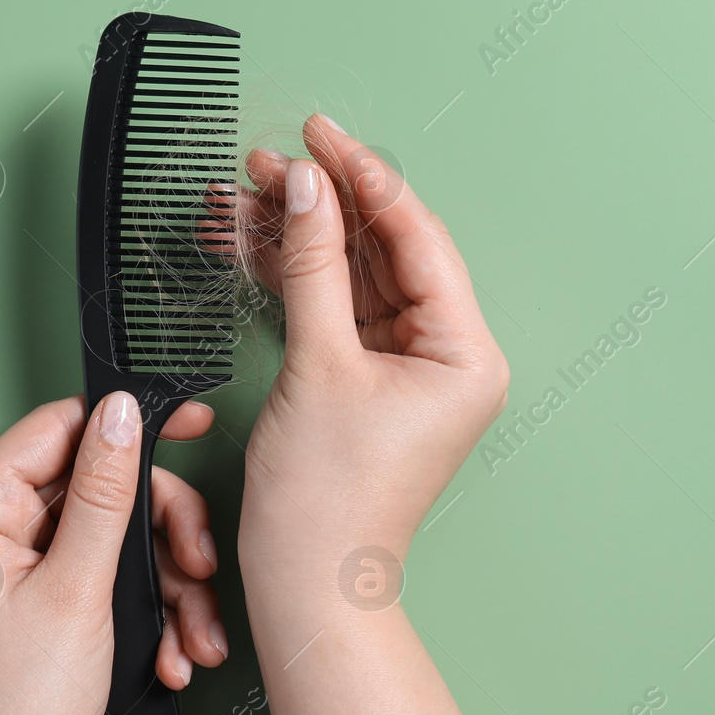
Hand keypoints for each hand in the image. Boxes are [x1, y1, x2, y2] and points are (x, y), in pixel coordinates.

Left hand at [0, 393, 228, 714]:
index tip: (192, 426)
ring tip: (192, 632)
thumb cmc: (15, 708)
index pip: (59, 430)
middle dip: (163, 533)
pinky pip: (111, 577)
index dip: (129, 426)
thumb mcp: (76, 590)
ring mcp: (18, 566)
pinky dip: (149, 611)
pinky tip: (171, 650)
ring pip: (118, 537)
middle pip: (103, 487)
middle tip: (198, 565)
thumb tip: (123, 415)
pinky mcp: (45, 599)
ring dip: (167, 584)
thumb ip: (106, 495)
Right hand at [209, 115, 508, 578]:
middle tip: (268, 163)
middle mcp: (452, 357)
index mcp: (467, 354)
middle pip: (390, 251)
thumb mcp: (317, 364)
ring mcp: (414, 369)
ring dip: (304, 236)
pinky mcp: (376, 381)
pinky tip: (259, 241)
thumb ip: (311, 264)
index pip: (419, 238)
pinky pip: (343, 310)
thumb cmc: (327, 497)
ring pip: (361, 276)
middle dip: (325, 204)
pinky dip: (301, 278)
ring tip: (247, 195)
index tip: (318, 134)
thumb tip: (303, 187)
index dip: (365, 178)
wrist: (308, 580)